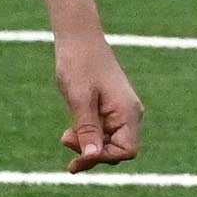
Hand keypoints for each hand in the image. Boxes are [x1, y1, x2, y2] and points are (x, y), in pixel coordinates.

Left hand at [50, 34, 143, 169]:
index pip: (126, 151)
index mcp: (128, 112)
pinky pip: (104, 131)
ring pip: (109, 142)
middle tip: (65, 139)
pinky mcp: (111, 107)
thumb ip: (88, 129)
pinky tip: (71, 132)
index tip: (78, 155)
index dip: (103, 158)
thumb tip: (93, 157)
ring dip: (88, 144)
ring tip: (65, 135)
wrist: (78, 38)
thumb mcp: (80, 100)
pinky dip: (88, 135)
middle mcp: (130, 113)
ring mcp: (122, 110)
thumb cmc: (79, 64)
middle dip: (92, 152)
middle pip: (117, 149)